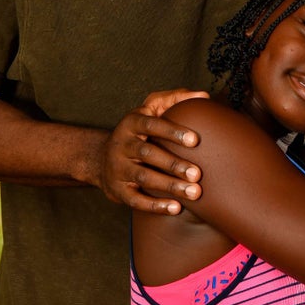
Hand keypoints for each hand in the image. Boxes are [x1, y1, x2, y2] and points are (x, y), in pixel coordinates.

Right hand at [99, 89, 208, 213]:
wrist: (101, 159)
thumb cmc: (138, 132)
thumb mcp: (150, 111)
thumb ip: (175, 99)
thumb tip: (203, 96)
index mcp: (132, 123)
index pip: (151, 124)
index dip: (172, 131)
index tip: (195, 139)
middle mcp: (122, 144)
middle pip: (148, 153)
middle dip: (174, 164)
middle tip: (198, 173)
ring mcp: (118, 168)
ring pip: (144, 177)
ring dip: (170, 186)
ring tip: (194, 192)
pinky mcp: (118, 190)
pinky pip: (136, 200)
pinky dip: (155, 205)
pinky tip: (176, 207)